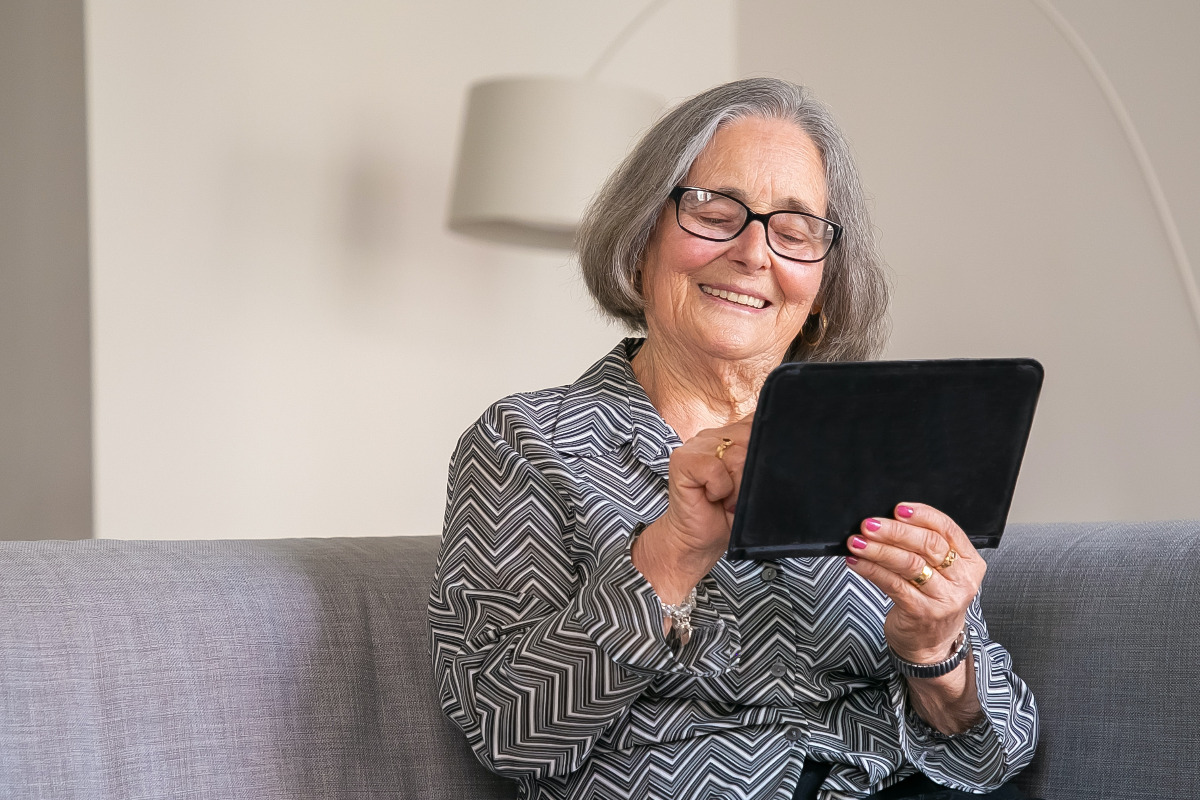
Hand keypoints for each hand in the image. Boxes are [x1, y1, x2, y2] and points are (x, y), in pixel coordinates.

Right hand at [631, 415, 753, 603]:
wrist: (699, 540)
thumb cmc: (728, 515)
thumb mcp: (755, 485)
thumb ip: (763, 461)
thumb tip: (780, 447)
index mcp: (733, 436)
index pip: (759, 423)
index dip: (766, 446)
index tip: (758, 474)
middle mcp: (714, 435)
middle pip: (751, 439)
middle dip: (751, 473)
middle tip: (739, 494)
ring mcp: (695, 444)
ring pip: (736, 455)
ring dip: (736, 486)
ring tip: (726, 498)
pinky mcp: (682, 459)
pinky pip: (714, 468)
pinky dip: (719, 488)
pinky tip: (712, 497)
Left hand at [845, 502, 985, 663]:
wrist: (932, 645)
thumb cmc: (931, 600)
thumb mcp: (941, 572)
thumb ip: (925, 547)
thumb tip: (888, 519)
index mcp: (970, 562)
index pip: (948, 529)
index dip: (922, 515)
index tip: (897, 509)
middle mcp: (962, 580)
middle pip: (928, 545)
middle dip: (895, 531)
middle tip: (869, 524)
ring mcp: (944, 599)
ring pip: (909, 564)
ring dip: (878, 550)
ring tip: (856, 542)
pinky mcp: (922, 613)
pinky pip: (893, 584)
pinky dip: (871, 570)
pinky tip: (856, 562)